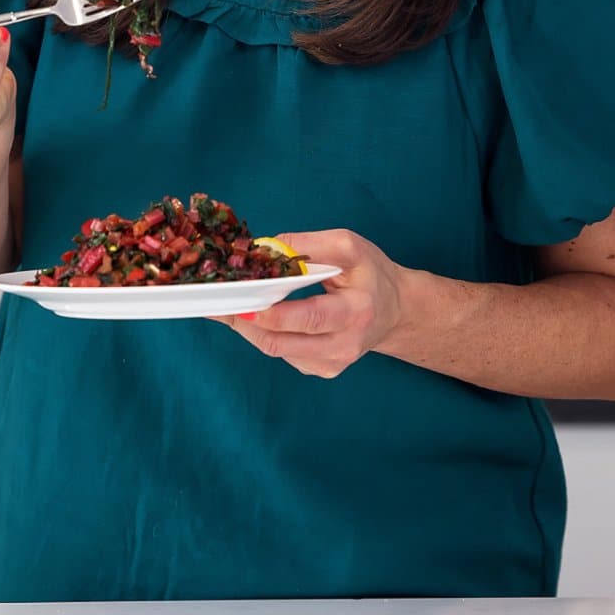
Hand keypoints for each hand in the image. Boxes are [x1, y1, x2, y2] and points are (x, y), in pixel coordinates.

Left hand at [222, 228, 411, 378]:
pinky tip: (255, 315)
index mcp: (356, 311)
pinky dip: (263, 334)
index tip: (243, 300)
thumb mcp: (349, 246)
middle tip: (219, 302)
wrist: (395, 310)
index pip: (309, 318)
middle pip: (283, 342)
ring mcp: (332, 363)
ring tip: (229, 304)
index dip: (273, 313)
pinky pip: (283, 354)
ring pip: (277, 350)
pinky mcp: (322, 370)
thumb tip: (265, 249)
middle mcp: (345, 345)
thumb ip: (309, 244)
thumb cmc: (371, 274)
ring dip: (250, 328)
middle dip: (247, 321)